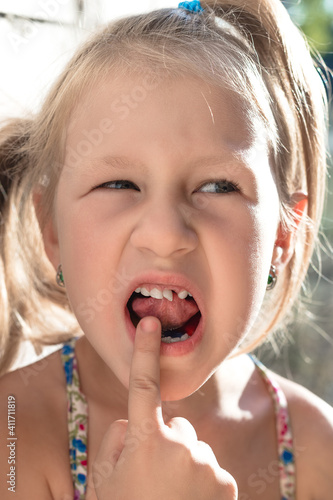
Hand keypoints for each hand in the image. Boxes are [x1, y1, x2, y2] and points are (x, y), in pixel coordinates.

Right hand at [93, 316, 237, 499]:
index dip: (144, 351)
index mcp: (144, 441)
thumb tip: (133, 422)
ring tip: (171, 496)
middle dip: (164, 442)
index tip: (148, 322)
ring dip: (184, 463)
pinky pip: (209, 467)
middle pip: (174, 425)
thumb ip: (116, 440)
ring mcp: (206, 462)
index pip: (141, 386)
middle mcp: (179, 444)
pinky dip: (202, 481)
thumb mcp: (103, 480)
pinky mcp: (226, 481)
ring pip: (192, 447)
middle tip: (152, 479)